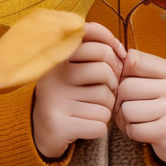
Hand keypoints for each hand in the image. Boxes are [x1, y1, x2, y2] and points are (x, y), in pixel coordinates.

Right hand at [32, 21, 126, 160]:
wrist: (43, 132)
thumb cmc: (70, 95)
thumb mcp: (75, 69)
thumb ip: (96, 53)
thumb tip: (123, 52)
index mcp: (57, 58)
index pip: (89, 34)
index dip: (111, 42)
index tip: (118, 55)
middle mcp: (53, 75)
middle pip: (104, 69)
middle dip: (114, 82)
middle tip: (108, 89)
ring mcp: (55, 100)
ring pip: (105, 99)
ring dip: (107, 106)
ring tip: (93, 109)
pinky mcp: (61, 125)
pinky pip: (100, 122)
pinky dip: (100, 126)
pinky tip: (88, 125)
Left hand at [114, 49, 165, 164]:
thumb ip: (144, 70)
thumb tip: (117, 60)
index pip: (135, 60)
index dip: (122, 72)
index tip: (126, 82)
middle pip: (126, 87)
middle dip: (121, 100)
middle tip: (126, 106)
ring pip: (127, 110)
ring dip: (125, 119)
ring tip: (135, 120)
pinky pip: (134, 130)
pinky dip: (132, 132)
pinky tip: (142, 131)